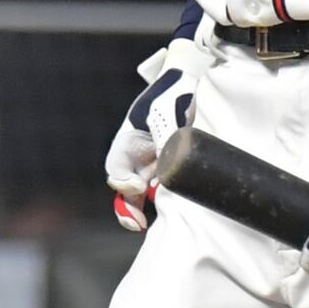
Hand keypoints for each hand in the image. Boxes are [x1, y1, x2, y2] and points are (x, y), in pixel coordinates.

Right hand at [105, 39, 214, 230]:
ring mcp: (151, 164)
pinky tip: (171, 212)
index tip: (140, 186)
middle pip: (124, 189)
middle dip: (127, 209)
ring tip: (144, 224)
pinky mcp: (169, 169)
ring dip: (140, 210)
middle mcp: (136, 156)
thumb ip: (167, 140)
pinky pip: (161, 191)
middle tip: (137, 223)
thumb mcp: (166, 114)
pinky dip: (163, 204)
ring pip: (139, 194)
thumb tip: (167, 171)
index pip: (116, 169)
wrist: (192, 83)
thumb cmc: (173, 93)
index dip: (123, 182)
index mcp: (127, 141)